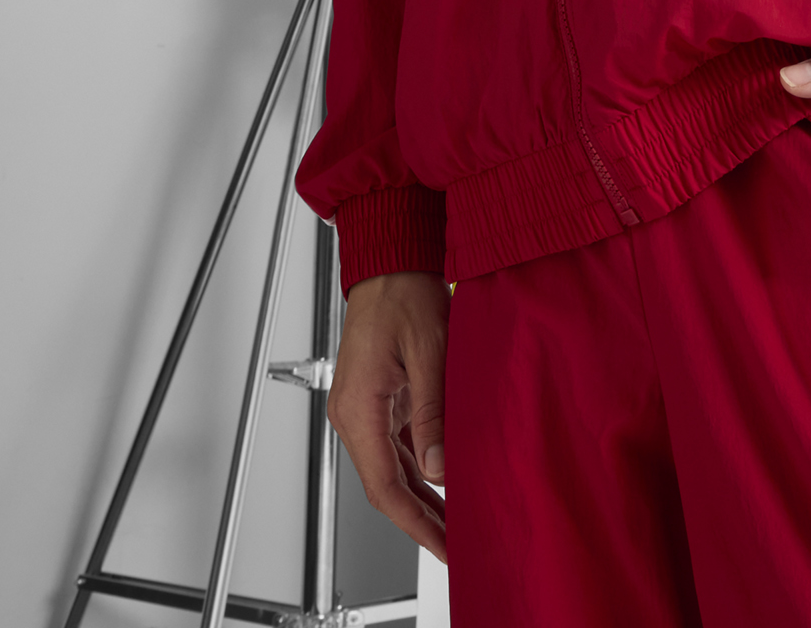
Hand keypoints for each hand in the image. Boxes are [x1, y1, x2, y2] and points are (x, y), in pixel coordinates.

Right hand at [329, 270, 450, 562]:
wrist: (390, 262)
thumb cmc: (403, 293)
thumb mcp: (429, 351)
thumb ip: (433, 411)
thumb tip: (440, 467)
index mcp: (359, 409)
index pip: (385, 487)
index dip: (416, 524)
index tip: (442, 546)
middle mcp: (355, 415)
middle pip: (387, 486)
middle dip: (421, 520)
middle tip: (455, 546)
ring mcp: (365, 409)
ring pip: (393, 469)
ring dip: (422, 497)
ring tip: (455, 523)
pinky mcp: (380, 400)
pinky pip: (398, 446)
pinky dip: (420, 469)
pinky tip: (445, 480)